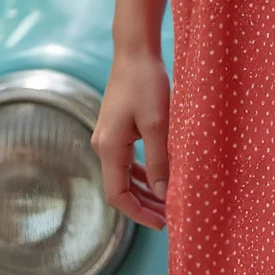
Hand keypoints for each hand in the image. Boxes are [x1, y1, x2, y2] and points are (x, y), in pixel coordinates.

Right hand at [91, 49, 169, 230]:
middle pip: (120, 188)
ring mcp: (108, 137)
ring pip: (125, 175)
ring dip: (145, 190)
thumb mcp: (158, 124)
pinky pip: (128, 161)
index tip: (162, 223)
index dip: (138, 213)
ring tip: (168, 202)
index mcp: (109, 147)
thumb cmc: (146, 83)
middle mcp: (103, 145)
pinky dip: (144, 173)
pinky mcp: (117, 129)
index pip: (117, 195)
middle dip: (144, 205)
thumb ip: (160, 161)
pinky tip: (160, 178)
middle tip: (171, 216)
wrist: (135, 51)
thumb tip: (164, 195)